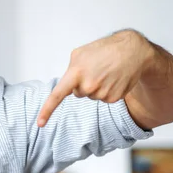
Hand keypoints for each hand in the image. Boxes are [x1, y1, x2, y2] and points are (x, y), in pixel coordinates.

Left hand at [37, 30, 153, 126]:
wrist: (133, 50)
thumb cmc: (104, 49)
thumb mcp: (80, 53)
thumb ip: (70, 70)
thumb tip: (67, 84)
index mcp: (76, 73)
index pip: (57, 95)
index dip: (47, 110)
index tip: (39, 123)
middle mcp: (88, 86)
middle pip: (78, 93)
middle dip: (83, 83)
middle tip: (96, 69)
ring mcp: (101, 94)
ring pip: (91, 96)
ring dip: (96, 86)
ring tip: (106, 71)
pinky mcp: (113, 99)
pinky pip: (103, 98)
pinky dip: (107, 90)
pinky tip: (114, 78)